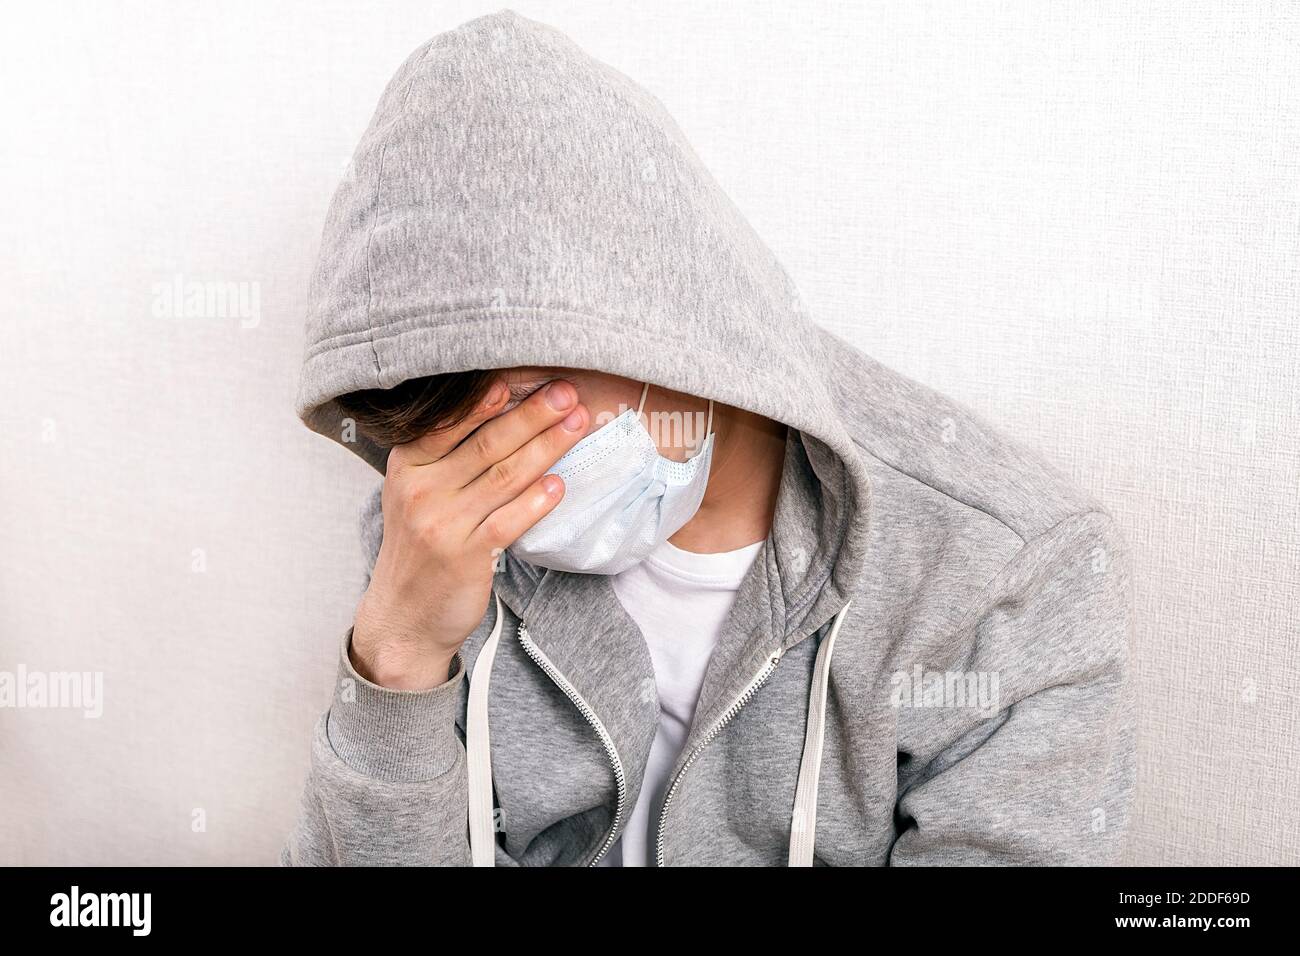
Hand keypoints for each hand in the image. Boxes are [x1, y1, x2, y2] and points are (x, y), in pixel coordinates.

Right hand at [349, 378, 587, 688]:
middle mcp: (420, 490)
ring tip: (577, 424)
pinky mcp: (466, 556)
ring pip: (504, 477)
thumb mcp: (415, 493)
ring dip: (546, 447)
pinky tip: (559, 484)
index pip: (449, 422)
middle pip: (487, 444)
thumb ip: (447, 455)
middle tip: (567, 393)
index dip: (487, 398)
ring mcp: (442, 524)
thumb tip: (503, 406)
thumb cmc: (421, 545)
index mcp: (407, 466)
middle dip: (532, 415)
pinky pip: (510, 521)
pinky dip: (537, 501)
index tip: (523, 374)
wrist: (405, 615)